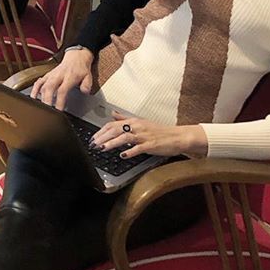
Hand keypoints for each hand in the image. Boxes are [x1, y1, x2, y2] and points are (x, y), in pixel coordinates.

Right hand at [30, 48, 94, 108]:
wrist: (76, 57)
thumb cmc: (80, 68)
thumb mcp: (88, 76)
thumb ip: (87, 85)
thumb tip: (85, 91)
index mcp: (69, 76)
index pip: (62, 90)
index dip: (59, 101)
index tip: (59, 110)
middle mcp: (58, 75)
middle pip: (49, 88)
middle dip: (47, 100)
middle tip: (47, 111)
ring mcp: (51, 75)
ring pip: (42, 85)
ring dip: (40, 96)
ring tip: (39, 107)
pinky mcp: (47, 75)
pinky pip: (38, 82)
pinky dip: (34, 89)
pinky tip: (33, 97)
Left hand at [91, 113, 207, 159]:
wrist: (177, 136)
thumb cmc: (159, 131)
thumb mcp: (140, 122)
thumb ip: (125, 119)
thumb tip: (112, 114)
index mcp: (134, 121)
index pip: (112, 124)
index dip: (101, 131)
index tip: (93, 138)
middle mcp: (137, 127)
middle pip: (116, 130)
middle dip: (102, 137)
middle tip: (93, 144)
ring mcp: (144, 136)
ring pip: (124, 137)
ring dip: (112, 143)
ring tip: (103, 148)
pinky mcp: (151, 145)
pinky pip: (138, 148)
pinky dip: (130, 151)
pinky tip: (122, 155)